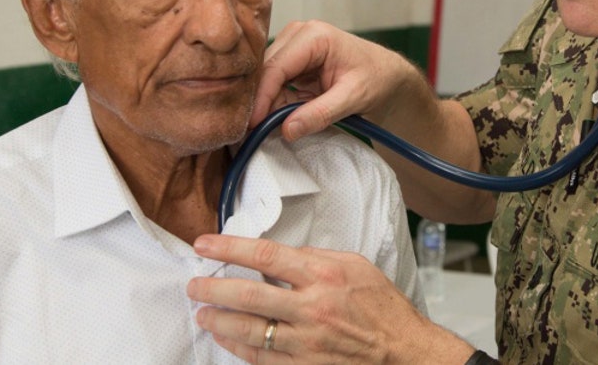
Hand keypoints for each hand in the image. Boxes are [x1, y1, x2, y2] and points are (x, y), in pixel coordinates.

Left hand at [187, 234, 474, 363]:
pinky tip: (225, 336)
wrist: (404, 353)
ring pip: (249, 329)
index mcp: (325, 275)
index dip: (229, 247)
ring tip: (202, 311)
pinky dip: (237, 345)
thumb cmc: (383, 308)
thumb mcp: (356, 266)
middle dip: (213, 287)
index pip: (266, 255)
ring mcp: (306, 341)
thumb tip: (278, 255)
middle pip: (248, 294)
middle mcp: (312, 308)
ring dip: (218, 319)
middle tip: (194, 283)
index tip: (205, 243)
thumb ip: (316, 257)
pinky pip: (260, 357)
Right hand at [252, 21, 423, 140]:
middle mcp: (299, 35)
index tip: (253, 123)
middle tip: (254, 132)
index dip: (261, 96)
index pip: (276, 67)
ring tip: (268, 128)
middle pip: (265, 70)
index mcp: (314, 36)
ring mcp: (293, 46)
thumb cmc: (377, 79)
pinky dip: (275, 103)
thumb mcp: (352, 98)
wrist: (387, 75)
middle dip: (260, 102)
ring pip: (266, 78)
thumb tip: (287, 130)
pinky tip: (278, 119)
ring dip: (267, 104)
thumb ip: (320, 114)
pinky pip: (275, 83)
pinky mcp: (293, 61)